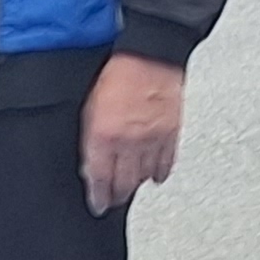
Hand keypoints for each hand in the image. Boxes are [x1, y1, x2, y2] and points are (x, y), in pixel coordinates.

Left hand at [79, 51, 185, 214]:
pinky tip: (154, 176)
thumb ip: (89, 138)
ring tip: (131, 189)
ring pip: (145, 176)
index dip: (99, 197)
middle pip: (124, 183)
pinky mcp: (171, 132)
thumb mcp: (88, 108)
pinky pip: (166, 162)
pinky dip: (160, 172)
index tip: (98, 206)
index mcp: (104, 136)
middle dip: (117, 195)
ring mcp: (153, 139)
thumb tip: (89, 163)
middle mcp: (130, 142)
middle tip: (114, 201)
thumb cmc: (117, 73)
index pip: (100, 179)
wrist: (151, 54)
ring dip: (137, 184)